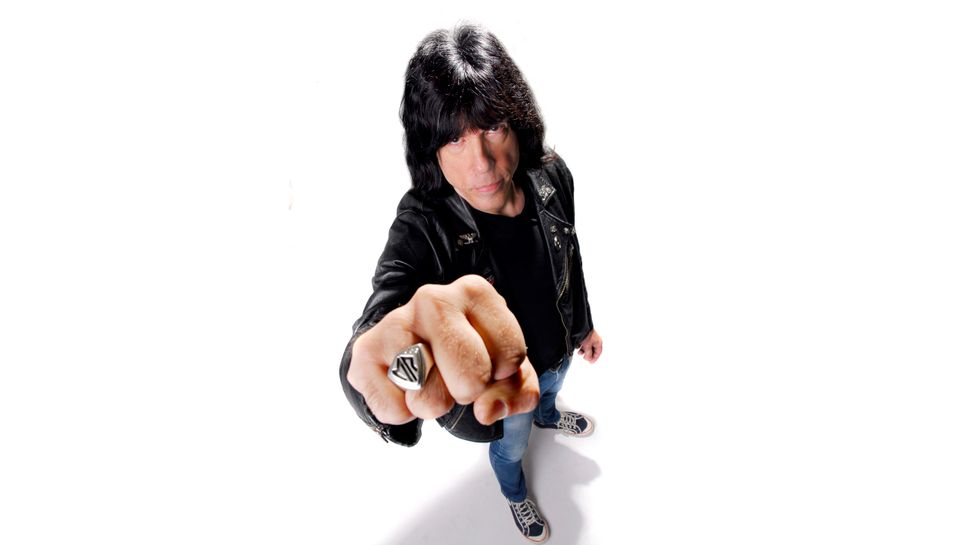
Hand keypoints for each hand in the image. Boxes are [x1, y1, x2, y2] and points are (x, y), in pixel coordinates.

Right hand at [347, 275, 540, 426]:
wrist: (412, 341)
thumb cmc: (467, 350)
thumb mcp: (505, 366)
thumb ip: (516, 392)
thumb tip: (487, 411)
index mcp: (475, 292)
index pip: (510, 357)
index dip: (503, 374)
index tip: (488, 361)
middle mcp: (432, 300)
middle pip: (471, 379)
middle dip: (468, 392)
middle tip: (456, 376)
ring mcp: (395, 323)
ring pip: (429, 399)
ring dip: (433, 403)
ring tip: (430, 379)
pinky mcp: (365, 351)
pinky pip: (394, 411)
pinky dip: (403, 412)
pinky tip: (404, 386)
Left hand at [577, 329, 602, 362]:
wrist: (580, 326)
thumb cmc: (586, 334)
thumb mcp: (587, 346)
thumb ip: (588, 354)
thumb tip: (588, 359)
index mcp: (598, 342)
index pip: (598, 352)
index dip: (594, 358)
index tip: (590, 362)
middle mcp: (595, 340)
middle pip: (593, 350)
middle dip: (588, 354)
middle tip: (584, 357)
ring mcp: (590, 338)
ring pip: (587, 347)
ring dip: (583, 351)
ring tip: (579, 352)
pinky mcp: (585, 336)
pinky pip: (584, 343)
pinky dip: (581, 346)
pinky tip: (578, 346)